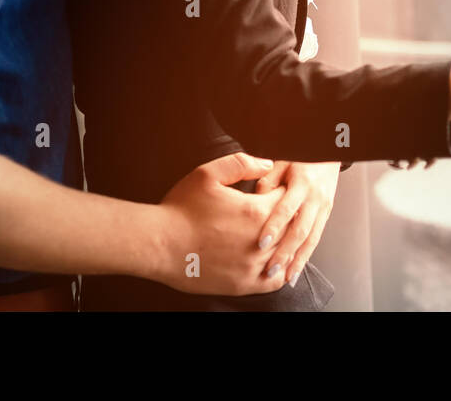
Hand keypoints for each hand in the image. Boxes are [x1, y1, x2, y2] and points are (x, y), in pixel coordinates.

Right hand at [155, 152, 288, 295]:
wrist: (159, 244)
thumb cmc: (180, 209)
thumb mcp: (208, 174)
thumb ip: (242, 164)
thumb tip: (268, 165)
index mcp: (256, 212)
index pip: (287, 199)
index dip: (282, 192)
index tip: (273, 191)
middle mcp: (261, 242)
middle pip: (291, 227)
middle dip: (287, 217)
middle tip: (277, 211)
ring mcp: (253, 266)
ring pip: (286, 254)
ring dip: (285, 243)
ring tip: (277, 234)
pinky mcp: (243, 285)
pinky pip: (274, 281)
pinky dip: (279, 270)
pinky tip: (273, 261)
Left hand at [254, 160, 340, 287]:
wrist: (328, 152)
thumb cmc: (301, 156)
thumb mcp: (282, 161)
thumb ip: (268, 181)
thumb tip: (255, 201)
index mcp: (302, 182)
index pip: (286, 208)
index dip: (274, 227)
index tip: (261, 243)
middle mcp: (315, 197)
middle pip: (300, 230)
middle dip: (286, 252)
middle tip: (270, 269)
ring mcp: (324, 207)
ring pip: (312, 239)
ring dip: (298, 260)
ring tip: (285, 277)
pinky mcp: (327, 214)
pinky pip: (317, 238)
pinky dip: (306, 256)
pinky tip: (297, 269)